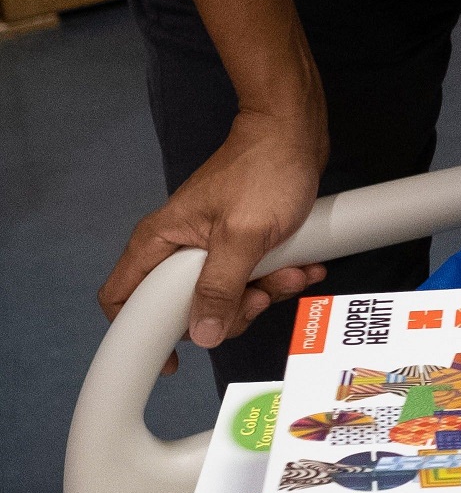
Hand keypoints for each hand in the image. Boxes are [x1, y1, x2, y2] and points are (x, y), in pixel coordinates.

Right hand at [100, 107, 329, 372]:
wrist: (295, 132)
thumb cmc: (265, 172)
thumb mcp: (243, 237)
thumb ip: (219, 287)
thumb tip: (201, 334)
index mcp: (160, 242)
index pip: (123, 297)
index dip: (138, 334)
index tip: (172, 359)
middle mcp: (180, 246)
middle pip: (189, 306)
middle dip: (232, 309)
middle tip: (261, 294)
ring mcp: (212, 243)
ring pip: (230, 293)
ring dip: (267, 290)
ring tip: (294, 270)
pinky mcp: (243, 240)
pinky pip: (256, 273)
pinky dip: (280, 275)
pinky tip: (306, 265)